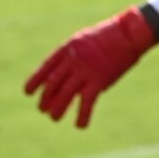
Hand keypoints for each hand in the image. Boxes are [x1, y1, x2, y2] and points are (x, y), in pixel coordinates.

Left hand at [24, 8, 158, 127]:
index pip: (46, 67)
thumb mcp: (86, 40)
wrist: (130, 32)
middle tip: (43, 109)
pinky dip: (83, 115)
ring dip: (58, 108)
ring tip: (54, 118)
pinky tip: (80, 125)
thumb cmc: (111, 35)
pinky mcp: (100, 80)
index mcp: (68, 48)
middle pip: (53, 83)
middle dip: (46, 98)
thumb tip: (67, 75)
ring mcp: (85, 70)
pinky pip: (87, 101)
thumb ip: (75, 56)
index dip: (36, 81)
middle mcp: (73, 60)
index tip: (28, 92)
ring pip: (66, 94)